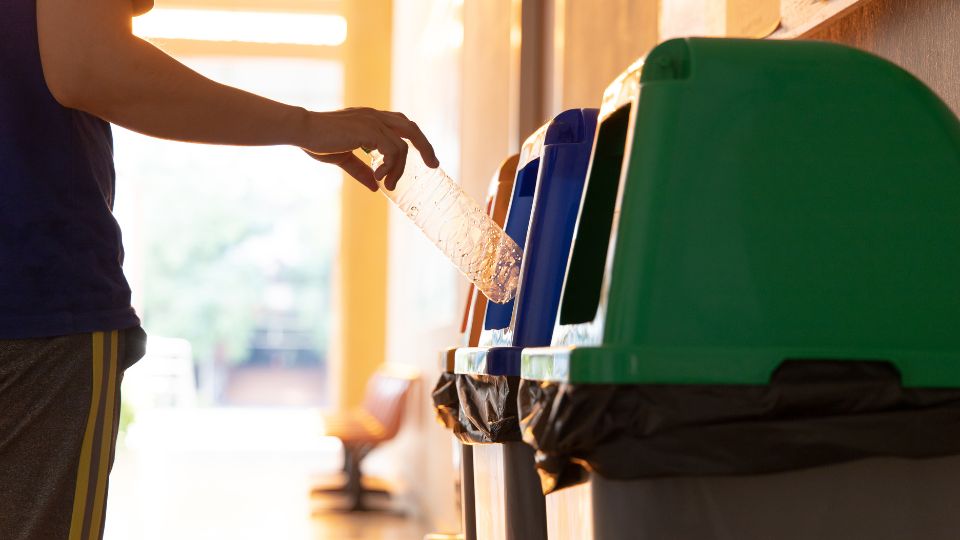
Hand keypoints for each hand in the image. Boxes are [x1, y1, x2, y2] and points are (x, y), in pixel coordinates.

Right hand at [300, 107, 439, 191]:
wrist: (302, 130)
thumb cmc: (317, 141)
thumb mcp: (343, 158)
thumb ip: (361, 170)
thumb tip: (376, 187)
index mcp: (370, 119)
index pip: (401, 124)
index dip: (415, 139)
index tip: (424, 159)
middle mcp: (375, 116)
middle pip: (411, 128)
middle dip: (426, 147)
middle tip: (434, 166)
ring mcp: (373, 121)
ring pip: (403, 145)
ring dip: (399, 169)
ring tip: (389, 185)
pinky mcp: (369, 130)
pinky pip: (393, 150)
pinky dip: (391, 167)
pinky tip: (379, 177)